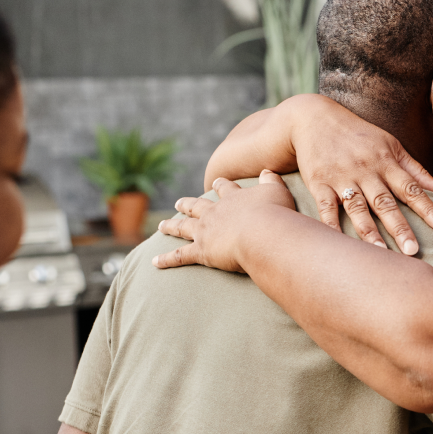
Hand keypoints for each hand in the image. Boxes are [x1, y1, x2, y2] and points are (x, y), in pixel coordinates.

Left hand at [154, 172, 295, 271]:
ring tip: (162, 225)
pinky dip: (166, 260)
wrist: (263, 234)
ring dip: (171, 226)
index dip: (220, 185)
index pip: (225, 189)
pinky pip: (180, 256)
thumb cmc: (274, 214)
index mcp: (233, 199)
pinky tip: (154, 262)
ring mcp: (205, 232)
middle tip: (179, 203)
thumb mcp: (277, 192)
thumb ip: (271, 181)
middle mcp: (214, 213)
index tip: (216, 182)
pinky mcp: (201, 251)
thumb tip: (268, 171)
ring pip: (183, 227)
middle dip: (187, 204)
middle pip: (196, 206)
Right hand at [287, 95, 432, 254]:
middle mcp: (366, 171)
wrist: (314, 119)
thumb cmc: (359, 136)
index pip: (412, 188)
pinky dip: (332, 226)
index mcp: (386, 162)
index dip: (428, 208)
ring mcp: (341, 178)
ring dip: (369, 232)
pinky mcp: (319, 184)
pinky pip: (326, 208)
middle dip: (400, 227)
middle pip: (385, 203)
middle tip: (413, 251)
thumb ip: (417, 171)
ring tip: (381, 253)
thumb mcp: (391, 146)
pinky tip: (340, 243)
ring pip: (358, 209)